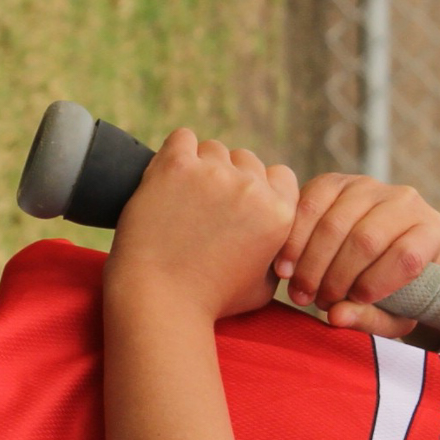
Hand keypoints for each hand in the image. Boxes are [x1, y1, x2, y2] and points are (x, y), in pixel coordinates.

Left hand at [107, 129, 300, 322]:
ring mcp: (214, 174)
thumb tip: (278, 232)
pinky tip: (170, 176)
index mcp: (279, 215)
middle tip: (204, 207)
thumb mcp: (263, 287)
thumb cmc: (210, 301)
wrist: (159, 301)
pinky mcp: (176, 166)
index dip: (260, 187)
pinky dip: (176, 152)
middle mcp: (252, 189)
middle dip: (229, 178)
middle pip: (246, 159)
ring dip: (201, 166)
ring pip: (213, 149)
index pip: (280, 175)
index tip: (237, 204)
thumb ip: (277, 252)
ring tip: (183, 199)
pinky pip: (182, 138)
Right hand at [276, 174, 439, 336]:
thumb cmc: (389, 286)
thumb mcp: (392, 313)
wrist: (377, 248)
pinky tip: (286, 267)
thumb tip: (336, 316)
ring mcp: (368, 186)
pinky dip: (294, 240)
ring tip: (300, 292)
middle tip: (318, 302)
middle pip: (366, 240)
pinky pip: (309, 205)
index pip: (408, 257)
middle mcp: (405, 200)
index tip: (354, 302)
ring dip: (310, 264)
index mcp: (431, 230)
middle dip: (335, 278)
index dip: (376, 284)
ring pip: (334, 224)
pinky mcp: (335, 181)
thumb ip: (371, 320)